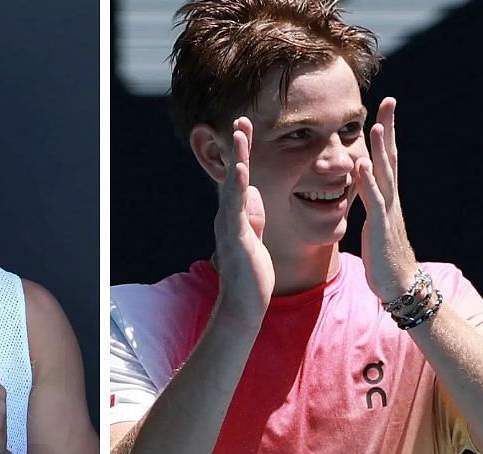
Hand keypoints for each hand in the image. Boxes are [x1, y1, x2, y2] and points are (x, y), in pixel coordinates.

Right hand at [212, 116, 273, 326]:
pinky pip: (236, 207)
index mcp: (235, 215)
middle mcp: (228, 216)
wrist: (245, 305)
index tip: (246, 130)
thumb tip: (252, 194)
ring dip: (237, 159)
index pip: (240, 178)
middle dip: (238, 147)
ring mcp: (230, 225)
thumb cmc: (252, 275)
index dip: (243, 154)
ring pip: (233, 186)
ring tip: (240, 135)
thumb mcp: (255, 238)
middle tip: (241, 120)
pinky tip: (241, 169)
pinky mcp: (236, 236)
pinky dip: (237, 187)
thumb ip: (253, 216)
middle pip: (234, 175)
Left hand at [355, 97, 417, 301]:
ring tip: (374, 126)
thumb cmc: (384, 256)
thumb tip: (363, 182)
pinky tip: (361, 165)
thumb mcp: (375, 222)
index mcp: (388, 197)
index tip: (384, 108)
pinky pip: (374, 200)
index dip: (386, 133)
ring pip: (384, 175)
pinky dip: (367, 181)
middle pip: (390, 158)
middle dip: (388, 129)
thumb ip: (371, 201)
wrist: (399, 284)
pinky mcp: (380, 227)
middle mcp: (391, 199)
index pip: (388, 158)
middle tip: (388, 102)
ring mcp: (387, 212)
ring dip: (379, 150)